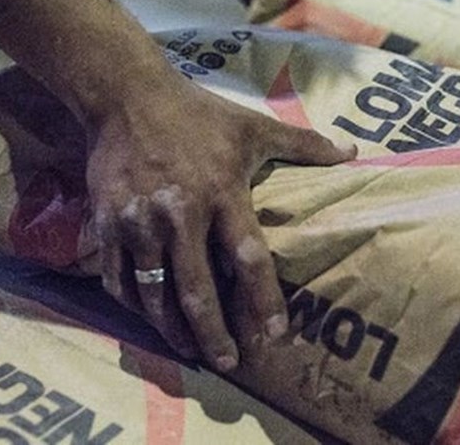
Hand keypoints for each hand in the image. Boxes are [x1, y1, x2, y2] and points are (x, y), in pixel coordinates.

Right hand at [88, 77, 354, 369]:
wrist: (126, 96)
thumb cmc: (198, 115)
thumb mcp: (254, 126)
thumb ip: (304, 144)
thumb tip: (352, 152)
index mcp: (222, 194)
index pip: (248, 258)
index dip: (263, 299)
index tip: (276, 333)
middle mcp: (180, 215)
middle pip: (197, 290)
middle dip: (213, 333)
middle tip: (228, 362)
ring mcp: (138, 223)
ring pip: (154, 293)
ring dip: (173, 329)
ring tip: (191, 352)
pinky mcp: (107, 224)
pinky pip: (117, 279)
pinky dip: (134, 306)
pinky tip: (150, 320)